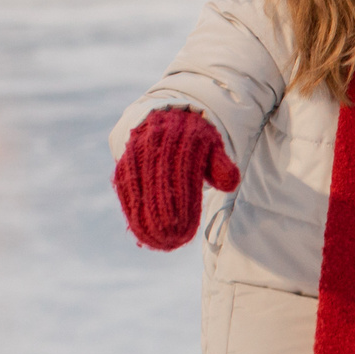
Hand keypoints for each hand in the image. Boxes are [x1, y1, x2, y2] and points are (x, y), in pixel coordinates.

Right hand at [114, 107, 239, 250]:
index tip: (184, 230)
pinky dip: (130, 206)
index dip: (181, 205)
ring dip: (143, 216)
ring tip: (154, 241)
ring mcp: (137, 145)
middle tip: (170, 242)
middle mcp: (157, 139)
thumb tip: (231, 184)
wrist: (167, 112)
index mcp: (183, 136)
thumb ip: (221, 164)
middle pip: (157, 184)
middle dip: (162, 216)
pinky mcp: (123, 154)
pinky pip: (124, 182)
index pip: (182, 175)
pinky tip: (138, 226)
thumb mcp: (213, 146)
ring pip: (138, 185)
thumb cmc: (195, 137)